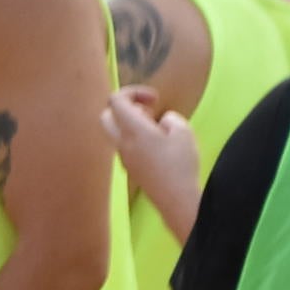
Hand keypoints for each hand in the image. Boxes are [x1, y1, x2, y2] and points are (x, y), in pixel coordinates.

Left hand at [100, 84, 198, 220]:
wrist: (176, 198)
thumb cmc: (180, 163)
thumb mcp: (183, 131)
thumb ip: (170, 119)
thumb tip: (161, 122)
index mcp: (131, 129)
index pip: (115, 100)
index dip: (133, 92)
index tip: (154, 99)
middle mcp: (121, 142)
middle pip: (106, 115)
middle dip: (124, 107)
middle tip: (148, 110)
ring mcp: (123, 157)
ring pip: (114, 132)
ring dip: (129, 123)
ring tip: (156, 126)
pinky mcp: (130, 168)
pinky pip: (123, 145)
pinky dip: (133, 137)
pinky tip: (156, 144)